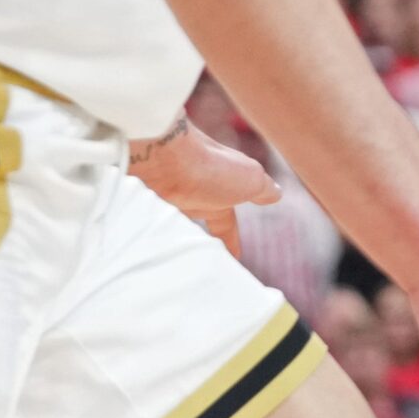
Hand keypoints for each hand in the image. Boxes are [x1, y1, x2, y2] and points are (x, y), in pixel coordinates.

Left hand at [129, 120, 281, 256]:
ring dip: (177, 240)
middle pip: (197, 223)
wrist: (160, 153)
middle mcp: (191, 192)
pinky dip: (154, 238)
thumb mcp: (249, 177)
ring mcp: (165, 196)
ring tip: (178, 264)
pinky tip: (153, 252)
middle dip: (202, 240)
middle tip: (203, 262)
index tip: (234, 258)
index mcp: (219, 189)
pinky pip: (150, 227)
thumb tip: (276, 193)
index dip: (230, 239)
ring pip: (173, 226)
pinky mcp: (142, 203)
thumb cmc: (208, 165)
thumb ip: (262, 188)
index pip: (226, 221)